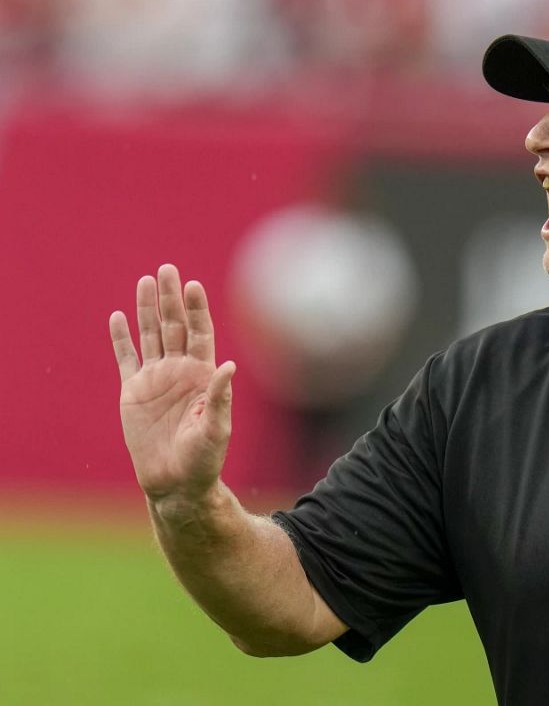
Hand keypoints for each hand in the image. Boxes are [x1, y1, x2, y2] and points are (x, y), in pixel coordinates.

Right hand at [110, 264, 235, 501]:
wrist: (176, 482)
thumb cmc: (204, 458)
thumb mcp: (216, 428)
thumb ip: (220, 396)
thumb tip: (228, 365)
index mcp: (202, 375)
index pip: (200, 333)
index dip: (197, 310)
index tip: (193, 286)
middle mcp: (180, 371)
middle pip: (174, 326)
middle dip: (171, 299)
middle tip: (168, 268)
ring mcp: (156, 379)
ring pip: (150, 336)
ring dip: (146, 309)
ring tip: (146, 281)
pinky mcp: (133, 392)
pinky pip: (126, 358)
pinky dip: (121, 338)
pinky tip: (118, 316)